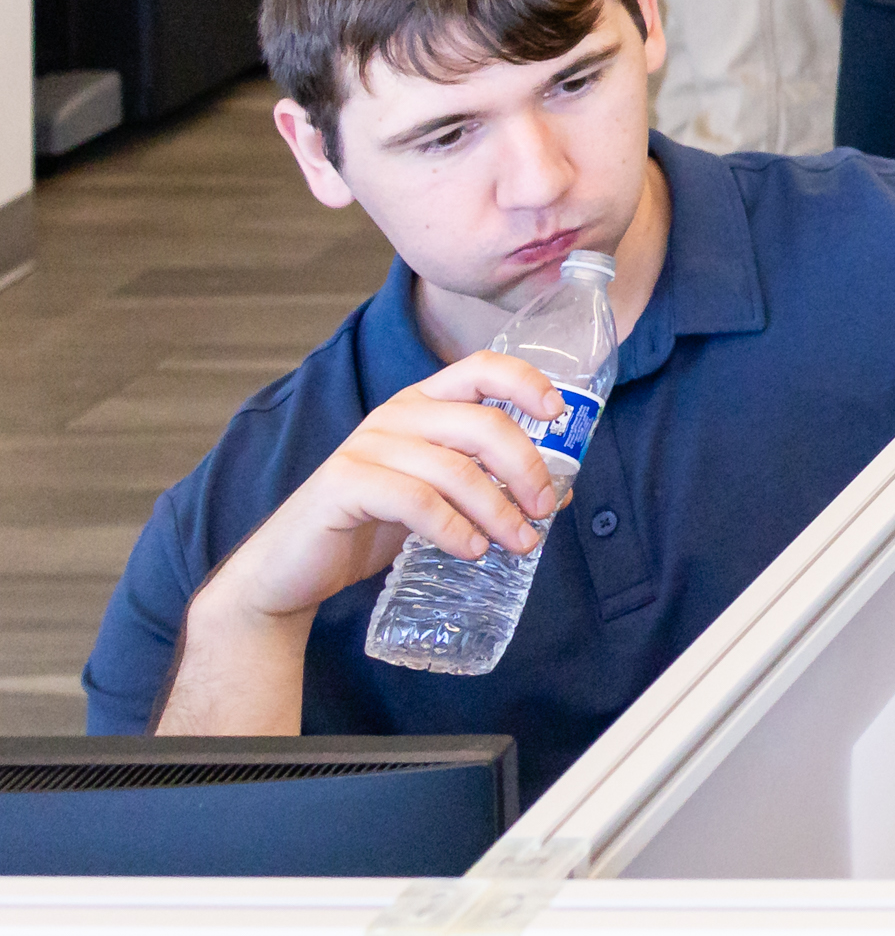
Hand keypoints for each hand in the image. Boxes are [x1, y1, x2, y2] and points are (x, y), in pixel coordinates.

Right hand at [199, 354, 574, 637]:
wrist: (292, 568)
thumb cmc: (371, 525)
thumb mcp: (437, 494)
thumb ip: (485, 483)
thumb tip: (557, 495)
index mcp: (423, 405)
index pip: (481, 368)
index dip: (525, 382)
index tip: (560, 415)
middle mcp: (396, 415)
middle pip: (483, 424)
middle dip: (527, 468)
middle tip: (545, 511)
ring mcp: (366, 446)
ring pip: (455, 469)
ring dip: (498, 510)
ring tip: (519, 543)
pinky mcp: (343, 483)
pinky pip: (415, 500)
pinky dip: (453, 528)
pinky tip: (472, 551)